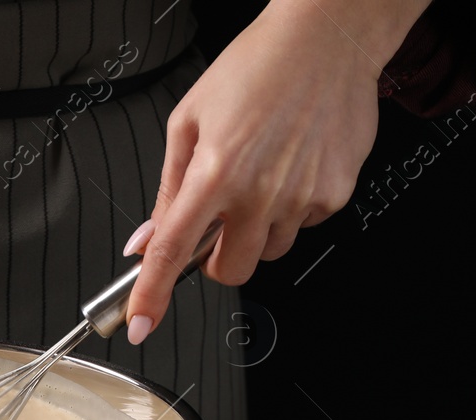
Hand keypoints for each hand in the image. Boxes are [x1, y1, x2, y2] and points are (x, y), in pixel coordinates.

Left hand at [123, 0, 430, 342]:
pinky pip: (305, 224)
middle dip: (217, 258)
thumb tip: (147, 238)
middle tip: (219, 221)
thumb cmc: (255, 68)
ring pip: (269, 250)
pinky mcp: (334, 194)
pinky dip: (293, 207)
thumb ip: (168, 189)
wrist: (325, 38)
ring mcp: (300, 198)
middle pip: (230, 271)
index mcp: (213, 173)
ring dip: (257, 229)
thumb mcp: (188, 121)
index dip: (152, 296)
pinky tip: (291, 165)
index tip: (141, 324)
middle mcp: (258, 192)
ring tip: (262, 175)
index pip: (172, 252)